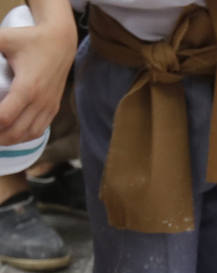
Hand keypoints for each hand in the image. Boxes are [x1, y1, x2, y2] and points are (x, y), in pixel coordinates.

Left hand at [0, 6, 76, 145]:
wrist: (61, 42)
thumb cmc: (29, 38)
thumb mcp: (3, 38)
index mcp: (27, 87)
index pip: (5, 117)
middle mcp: (40, 101)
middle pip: (15, 132)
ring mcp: (49, 106)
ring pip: (28, 135)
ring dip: (9, 140)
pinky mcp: (53, 107)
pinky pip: (38, 130)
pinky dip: (23, 137)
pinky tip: (11, 135)